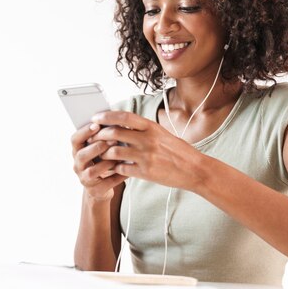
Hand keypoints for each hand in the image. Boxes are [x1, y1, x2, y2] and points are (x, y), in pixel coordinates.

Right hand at [71, 122, 126, 200]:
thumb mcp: (99, 149)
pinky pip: (105, 184)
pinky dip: (117, 177)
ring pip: (92, 171)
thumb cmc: (102, 162)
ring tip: (120, 157)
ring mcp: (84, 179)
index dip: (84, 132)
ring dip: (106, 163)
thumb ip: (103, 137)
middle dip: (97, 147)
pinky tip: (127, 172)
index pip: (75, 140)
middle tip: (112, 140)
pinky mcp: (95, 191)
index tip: (97, 125)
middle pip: (81, 155)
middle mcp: (77, 165)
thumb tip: (117, 121)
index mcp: (77, 151)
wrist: (101, 187)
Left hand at [89, 111, 204, 190]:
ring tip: (100, 154)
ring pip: (114, 152)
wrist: (195, 169)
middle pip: (114, 133)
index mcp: (152, 127)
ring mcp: (146, 156)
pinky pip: (122, 169)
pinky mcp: (145, 172)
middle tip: (92, 138)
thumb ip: (143, 130)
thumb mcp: (162, 133)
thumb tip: (122, 125)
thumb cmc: (178, 150)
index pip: (124, 117)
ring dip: (104, 153)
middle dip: (99, 135)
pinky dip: (114, 168)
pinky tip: (112, 168)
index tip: (96, 117)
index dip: (107, 116)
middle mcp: (148, 140)